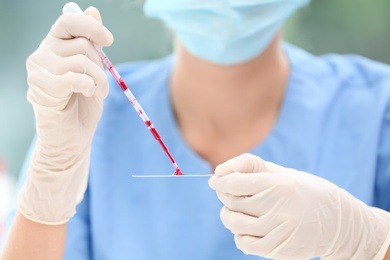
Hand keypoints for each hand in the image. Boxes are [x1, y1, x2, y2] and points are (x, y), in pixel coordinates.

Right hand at [19, 7, 112, 224]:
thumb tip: (93, 9)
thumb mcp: (93, 70)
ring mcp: (39, 72)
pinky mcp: (42, 89)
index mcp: (54, 46)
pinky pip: (75, 78)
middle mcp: (42, 54)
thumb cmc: (83, 104)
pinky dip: (89, 87)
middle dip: (101, 66)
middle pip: (83, 45)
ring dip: (99, 80)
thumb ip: (91, 43)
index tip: (109, 40)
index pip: (69, 21)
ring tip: (95, 93)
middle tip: (100, 84)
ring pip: (83, 62)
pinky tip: (87, 95)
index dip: (92, 26)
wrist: (72, 138)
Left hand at [209, 153, 389, 258]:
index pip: (235, 183)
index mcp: (280, 185)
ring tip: (235, 210)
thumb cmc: (306, 192)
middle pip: (233, 202)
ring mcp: (279, 232)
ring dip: (228, 215)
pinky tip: (247, 227)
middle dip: (225, 196)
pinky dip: (239, 234)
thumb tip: (219, 171)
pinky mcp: (279, 250)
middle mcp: (279, 209)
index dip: (220, 181)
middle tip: (229, 193)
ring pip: (235, 223)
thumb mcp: (283, 173)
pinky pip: (244, 243)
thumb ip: (251, 167)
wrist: (340, 224)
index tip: (216, 181)